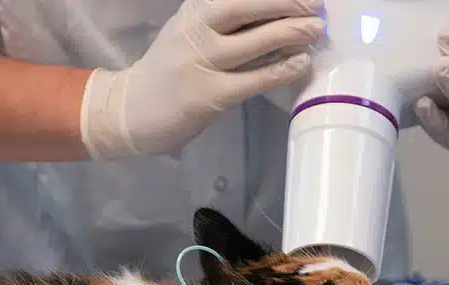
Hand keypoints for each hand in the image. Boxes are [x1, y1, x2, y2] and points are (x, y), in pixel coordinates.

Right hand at [81, 0, 323, 158]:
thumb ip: (223, 20)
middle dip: (286, 3)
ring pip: (255, 42)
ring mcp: (201, 62)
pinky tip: (299, 63)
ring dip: (290, 33)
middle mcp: (195, 29)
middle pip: (247, 6)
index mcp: (193, 10)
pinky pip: (253, 79)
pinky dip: (280, 69)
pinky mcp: (209, 95)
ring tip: (316, 30)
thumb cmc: (171, 70)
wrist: (132, 110)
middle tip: (316, 5)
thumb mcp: (190, 32)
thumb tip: (274, 12)